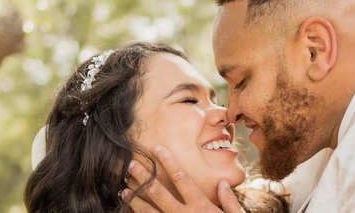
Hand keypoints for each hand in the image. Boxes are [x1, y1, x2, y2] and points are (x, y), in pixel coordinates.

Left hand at [122, 146, 243, 212]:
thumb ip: (230, 201)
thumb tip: (223, 183)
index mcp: (201, 205)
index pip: (181, 178)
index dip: (168, 162)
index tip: (157, 148)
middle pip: (158, 192)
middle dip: (143, 177)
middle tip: (130, 164)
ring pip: (149, 212)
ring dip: (135, 199)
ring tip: (124, 189)